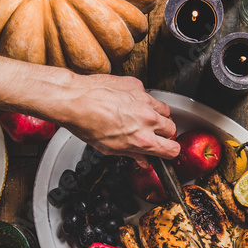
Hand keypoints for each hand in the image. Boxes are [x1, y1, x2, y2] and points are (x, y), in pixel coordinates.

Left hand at [60, 75, 179, 159]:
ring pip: (165, 110)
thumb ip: (132, 154)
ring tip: (142, 119)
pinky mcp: (138, 86)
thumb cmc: (86, 123)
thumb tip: (142, 160)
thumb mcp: (109, 148)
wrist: (75, 99)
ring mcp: (144, 100)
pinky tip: (129, 104)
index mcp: (142, 139)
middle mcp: (147, 119)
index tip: (165, 151)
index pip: (172, 149)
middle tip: (151, 135)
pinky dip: (142, 101)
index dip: (169, 152)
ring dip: (158, 116)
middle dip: (164, 134)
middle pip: (172, 129)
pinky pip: (149, 95)